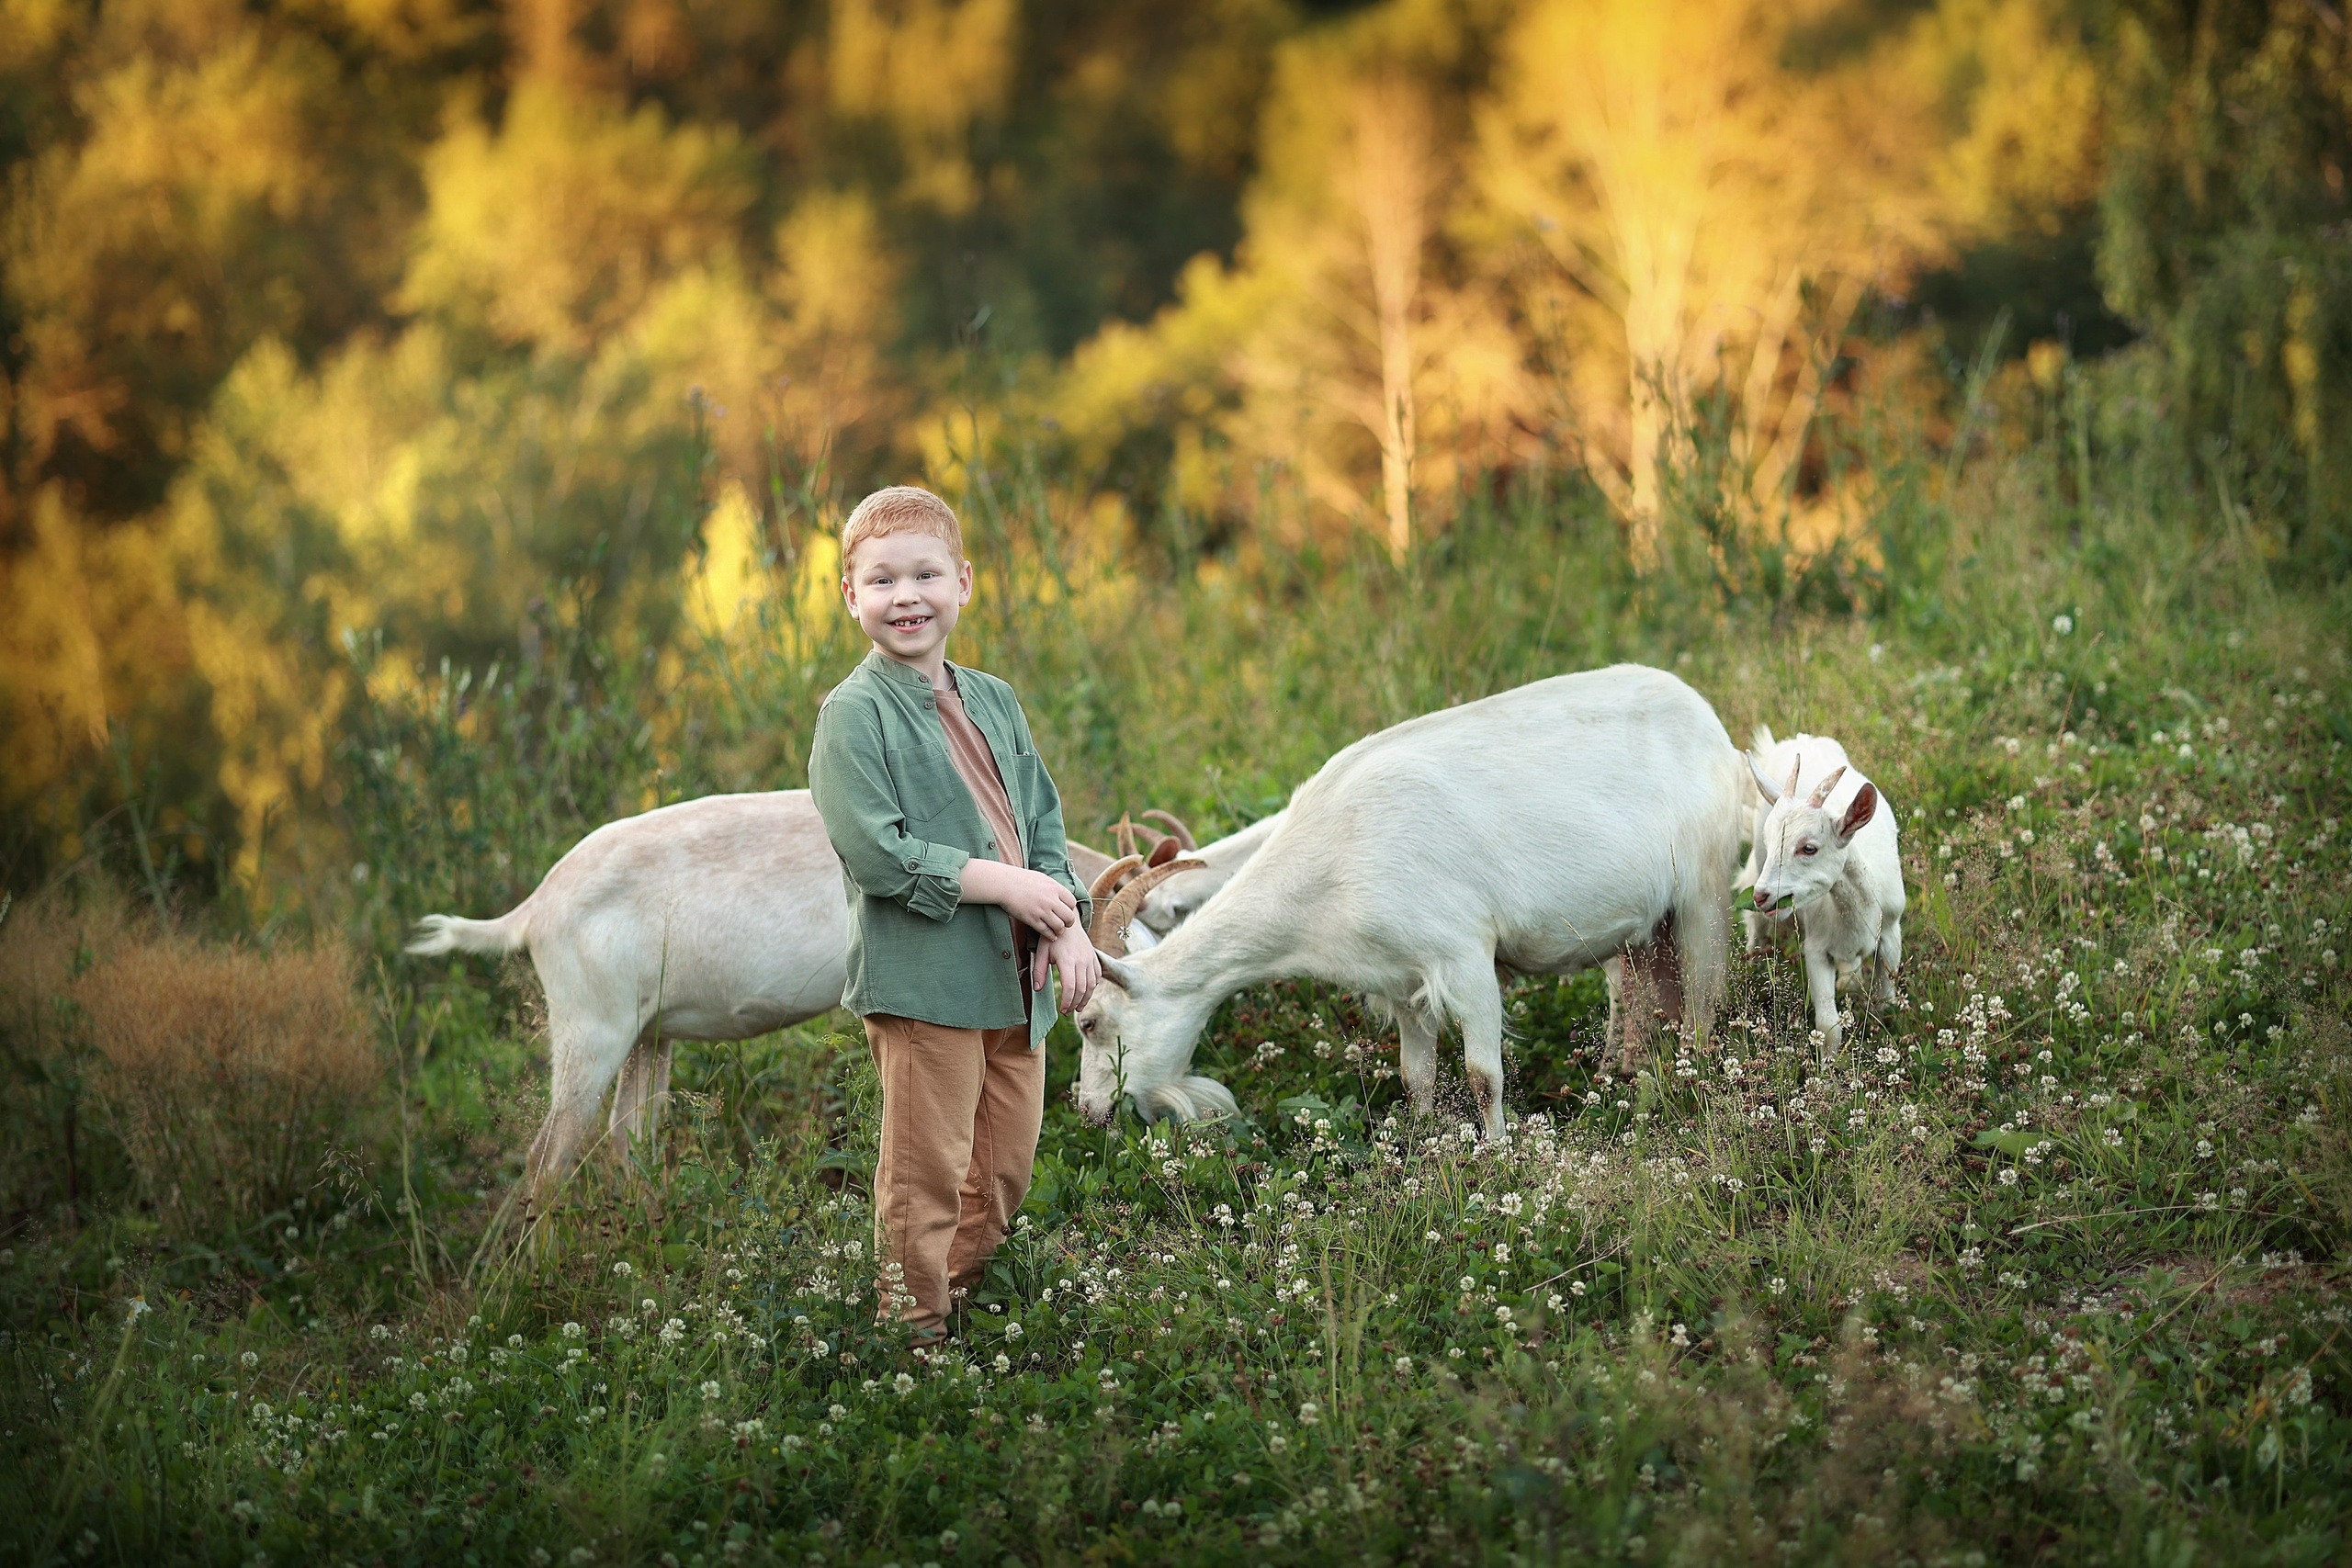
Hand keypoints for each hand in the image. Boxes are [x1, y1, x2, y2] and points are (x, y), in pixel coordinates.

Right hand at [960, 859, 1079, 937]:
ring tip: (1057, 930)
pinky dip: (1050, 935)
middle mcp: (1050, 900)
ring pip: (1059, 926)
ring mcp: (1041, 911)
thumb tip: (1063, 896)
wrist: (1004, 884)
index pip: (1072, 902)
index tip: (1066, 910)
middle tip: (1065, 923)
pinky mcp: (1032, 919)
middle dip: (1069, 922)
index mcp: (1055, 888)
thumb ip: (1054, 888)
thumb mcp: (1042, 878)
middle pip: (1069, 916)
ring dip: (1060, 930)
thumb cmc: (1022, 879)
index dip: (1070, 908)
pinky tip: (1050, 935)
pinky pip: (1046, 932)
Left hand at [1035, 925, 1101, 1012]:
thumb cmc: (1053, 938)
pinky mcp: (1094, 958)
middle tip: (1067, 1011)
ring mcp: (1090, 959)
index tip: (1062, 1009)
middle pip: (1082, 989)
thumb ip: (1039, 971)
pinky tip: (1086, 993)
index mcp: (1068, 960)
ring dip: (1085, 999)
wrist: (1069, 923)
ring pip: (1092, 985)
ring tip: (1077, 1007)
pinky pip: (1097, 976)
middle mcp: (1082, 961)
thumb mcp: (1041, 952)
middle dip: (1075, 1003)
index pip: (1070, 987)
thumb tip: (1037, 989)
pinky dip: (1093, 987)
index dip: (1067, 1001)